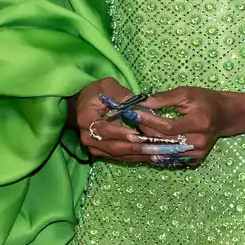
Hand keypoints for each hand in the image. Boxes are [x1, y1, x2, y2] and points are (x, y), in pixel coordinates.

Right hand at [73, 78, 194, 165]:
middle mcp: (88, 137)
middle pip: (113, 147)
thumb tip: (140, 104)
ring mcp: (95, 147)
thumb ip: (122, 95)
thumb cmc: (97, 92)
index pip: (105, 130)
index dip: (121, 133)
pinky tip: (154, 156)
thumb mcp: (109, 86)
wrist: (85, 104)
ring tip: (159, 154)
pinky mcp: (103, 153)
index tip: (138, 135)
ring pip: (119, 155)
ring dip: (139, 155)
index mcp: (86, 119)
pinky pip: (121, 157)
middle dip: (135, 148)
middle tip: (155, 148)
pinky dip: (137, 157)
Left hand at [132, 87, 234, 166]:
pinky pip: (172, 158)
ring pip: (165, 152)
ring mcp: (198, 153)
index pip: (168, 127)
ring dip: (148, 143)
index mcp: (200, 123)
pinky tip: (148, 145)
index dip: (149, 121)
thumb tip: (143, 103)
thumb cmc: (205, 101)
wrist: (224, 116)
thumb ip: (164, 98)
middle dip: (145, 131)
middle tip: (132, 122)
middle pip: (165, 141)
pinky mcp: (196, 160)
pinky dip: (159, 152)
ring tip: (136, 133)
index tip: (134, 113)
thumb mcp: (186, 93)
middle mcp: (200, 141)